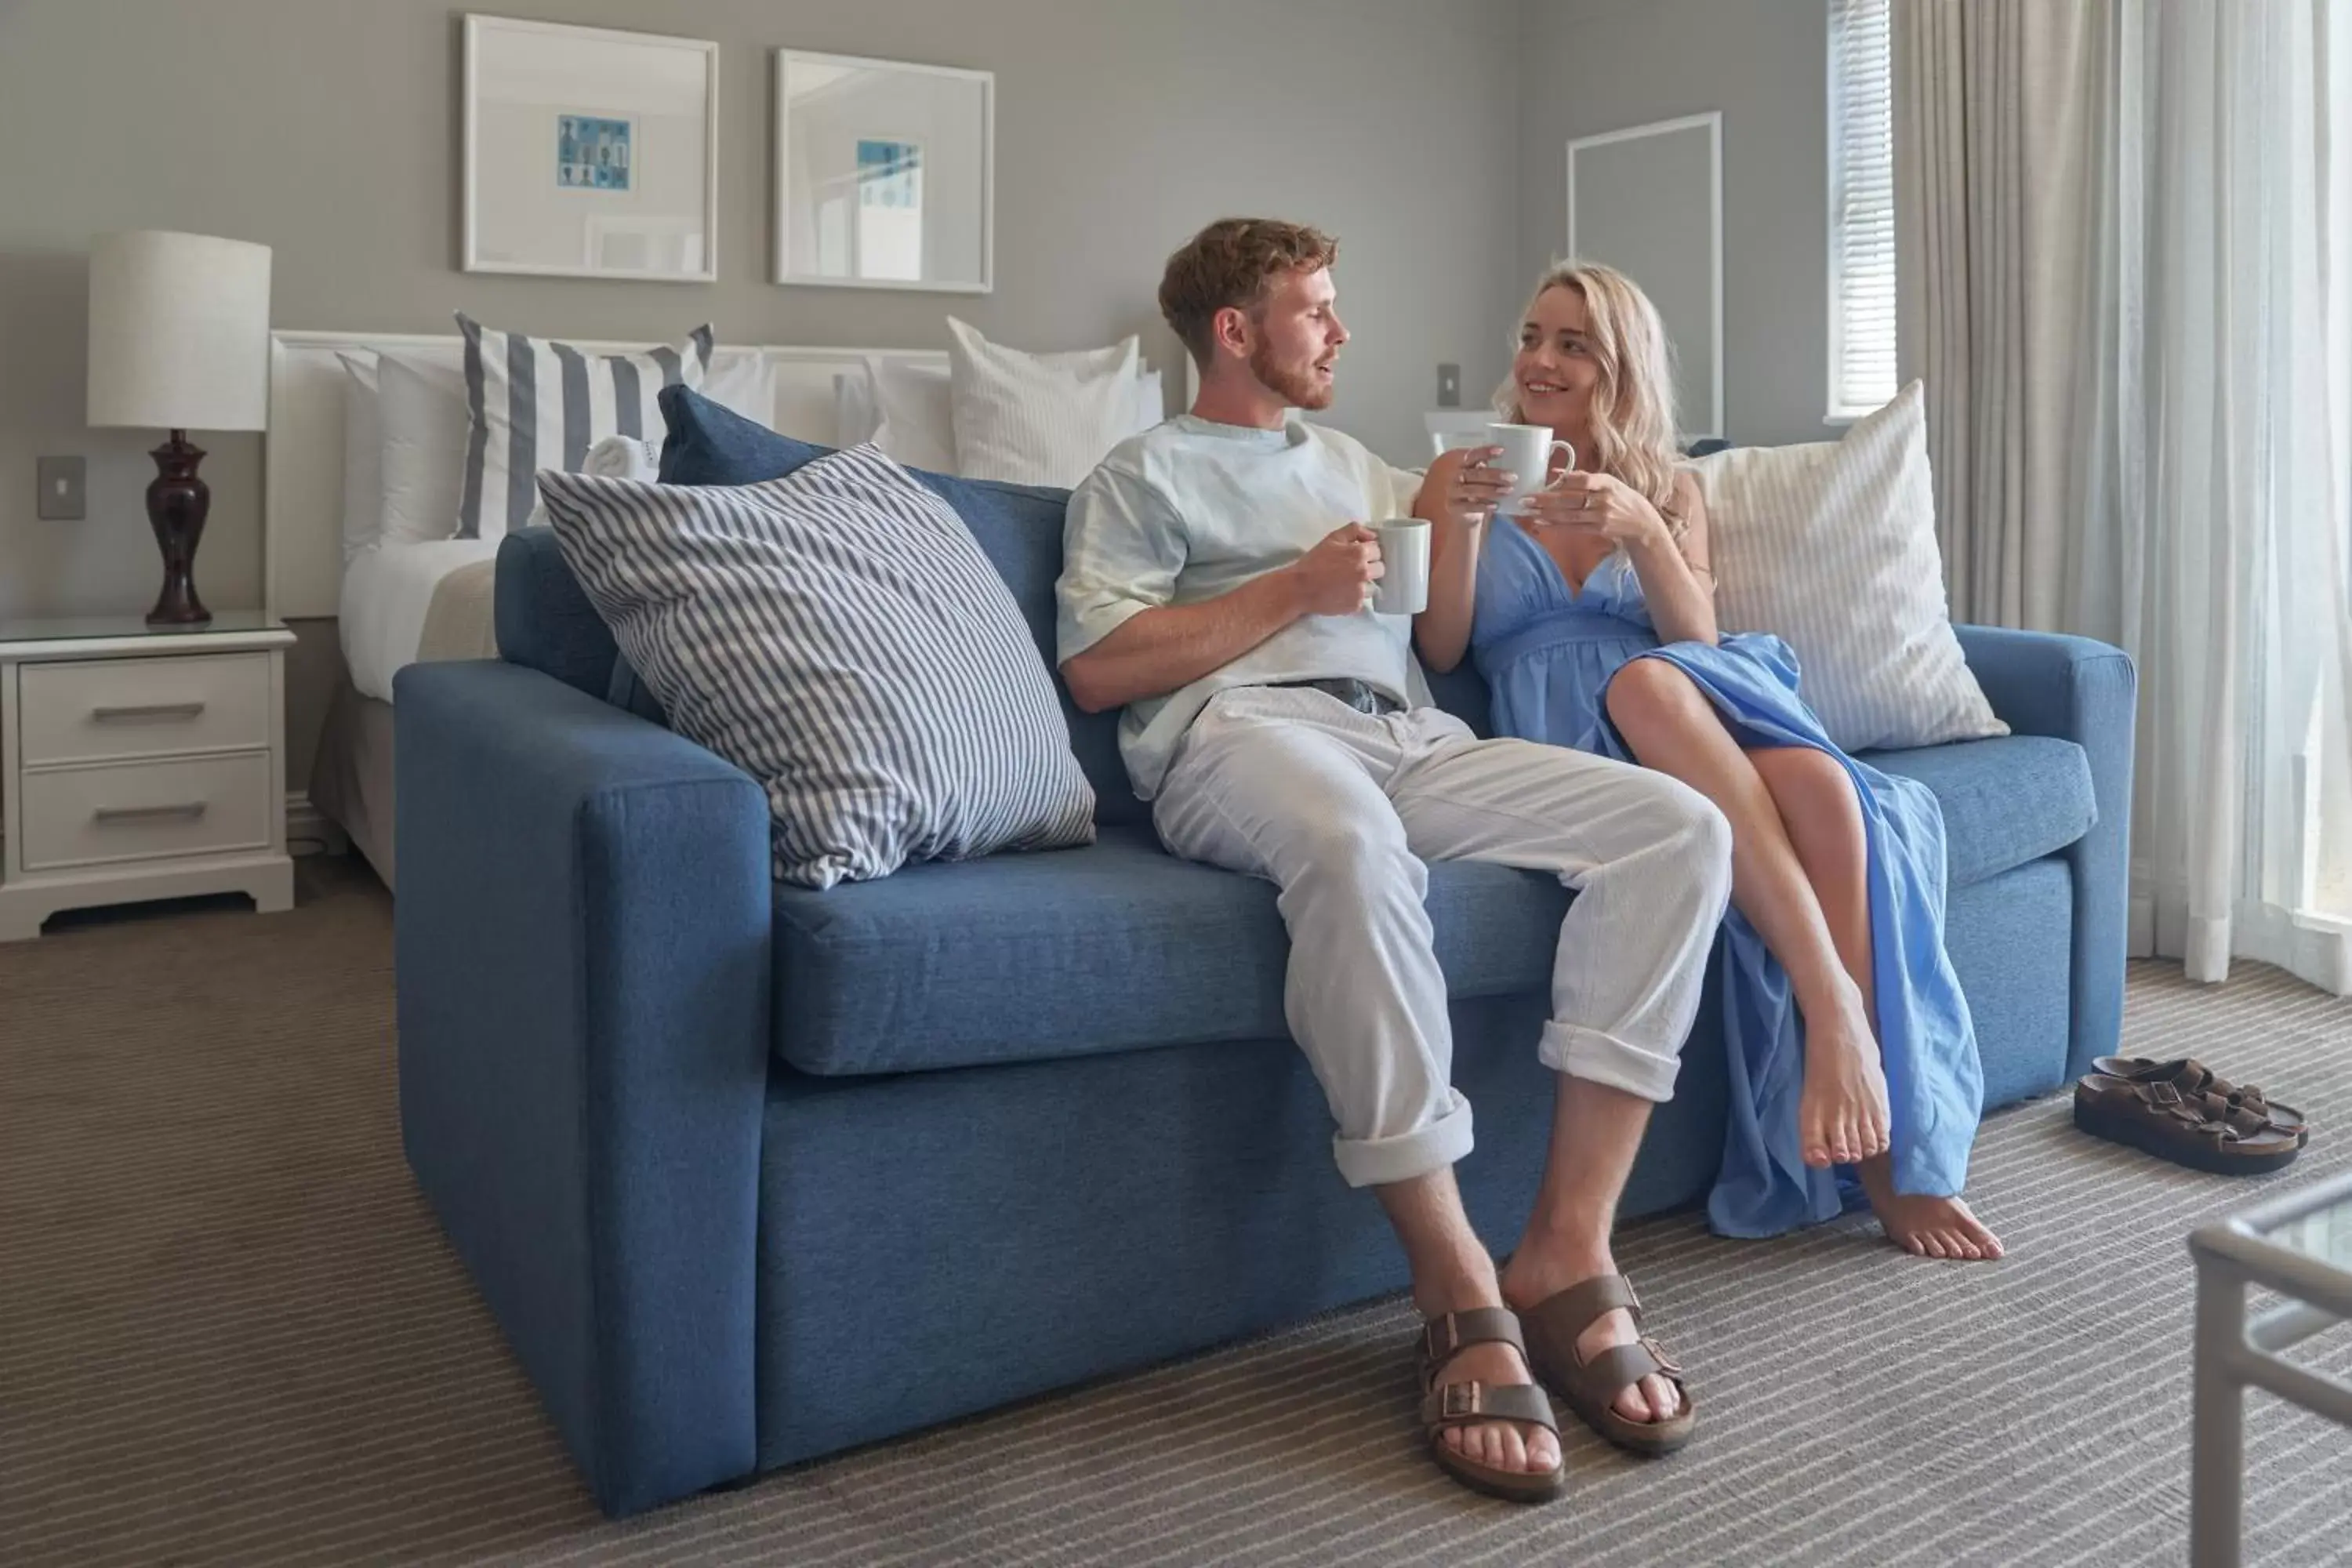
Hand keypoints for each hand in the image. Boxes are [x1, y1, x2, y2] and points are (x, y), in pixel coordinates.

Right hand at [1288, 523, 1383, 615]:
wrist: (1299, 588)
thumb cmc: (1314, 561)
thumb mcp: (1332, 538)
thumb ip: (1355, 530)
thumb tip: (1373, 535)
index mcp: (1359, 553)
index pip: (1378, 550)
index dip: (1368, 551)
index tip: (1358, 555)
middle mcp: (1364, 572)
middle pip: (1381, 569)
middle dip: (1371, 567)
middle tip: (1355, 569)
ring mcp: (1361, 591)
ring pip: (1374, 586)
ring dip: (1365, 584)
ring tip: (1348, 582)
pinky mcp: (1356, 605)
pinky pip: (1363, 599)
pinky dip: (1355, 596)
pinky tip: (1342, 592)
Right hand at [1422, 446, 1515, 528]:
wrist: (1430, 502)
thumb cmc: (1449, 480)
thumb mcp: (1456, 467)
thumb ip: (1471, 464)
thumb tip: (1494, 462)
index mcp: (1451, 460)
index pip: (1470, 454)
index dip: (1486, 452)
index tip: (1501, 450)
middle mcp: (1449, 475)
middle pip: (1476, 474)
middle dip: (1496, 475)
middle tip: (1513, 477)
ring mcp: (1450, 491)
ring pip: (1475, 490)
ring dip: (1494, 490)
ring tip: (1508, 490)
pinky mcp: (1451, 507)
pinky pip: (1470, 506)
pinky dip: (1484, 506)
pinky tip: (1495, 505)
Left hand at [1518, 470, 1666, 547]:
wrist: (1640, 521)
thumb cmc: (1619, 497)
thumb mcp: (1607, 482)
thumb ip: (1582, 477)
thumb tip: (1555, 472)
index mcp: (1606, 482)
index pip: (1585, 480)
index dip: (1566, 481)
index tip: (1546, 481)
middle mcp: (1604, 499)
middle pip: (1571, 499)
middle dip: (1546, 500)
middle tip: (1526, 499)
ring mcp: (1601, 516)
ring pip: (1569, 515)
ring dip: (1546, 514)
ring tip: (1529, 511)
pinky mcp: (1598, 529)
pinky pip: (1572, 527)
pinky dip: (1555, 525)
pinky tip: (1541, 522)